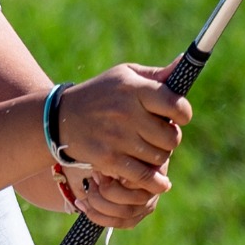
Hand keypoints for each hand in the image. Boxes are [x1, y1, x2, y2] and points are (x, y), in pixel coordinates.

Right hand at [54, 64, 190, 229]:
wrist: (60, 118)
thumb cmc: (101, 93)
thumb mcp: (124, 76)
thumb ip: (156, 75)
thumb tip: (183, 63)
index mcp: (133, 89)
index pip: (175, 105)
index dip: (183, 114)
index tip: (178, 116)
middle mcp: (126, 112)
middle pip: (171, 136)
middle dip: (170, 138)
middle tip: (159, 135)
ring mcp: (118, 138)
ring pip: (160, 157)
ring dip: (159, 156)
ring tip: (147, 148)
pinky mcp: (109, 159)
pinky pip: (143, 176)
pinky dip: (154, 182)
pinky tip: (158, 181)